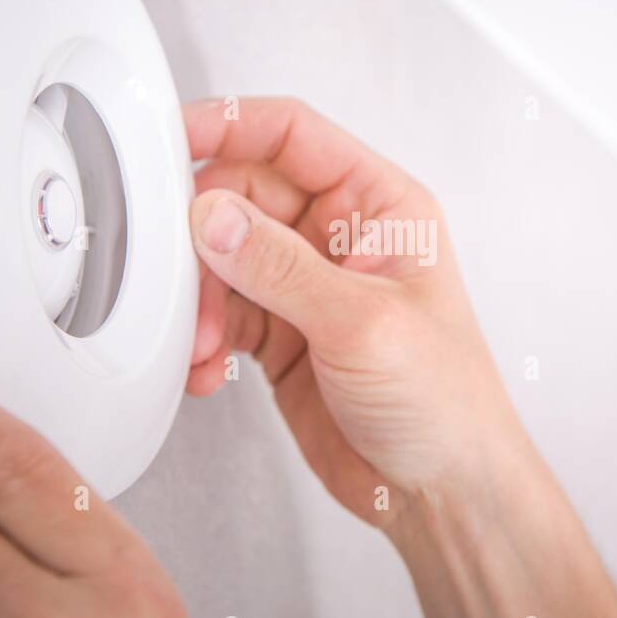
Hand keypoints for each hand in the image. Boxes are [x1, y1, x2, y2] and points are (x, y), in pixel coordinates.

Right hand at [184, 98, 527, 527]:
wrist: (441, 491)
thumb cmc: (445, 400)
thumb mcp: (362, 324)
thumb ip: (279, 266)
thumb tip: (211, 215)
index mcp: (379, 206)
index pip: (291, 136)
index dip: (228, 126)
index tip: (171, 138)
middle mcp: (338, 237)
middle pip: (241, 196)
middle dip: (203, 238)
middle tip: (183, 276)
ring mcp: (305, 286)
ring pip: (220, 260)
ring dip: (198, 300)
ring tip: (203, 343)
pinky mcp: (279, 334)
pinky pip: (218, 314)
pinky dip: (200, 340)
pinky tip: (207, 370)